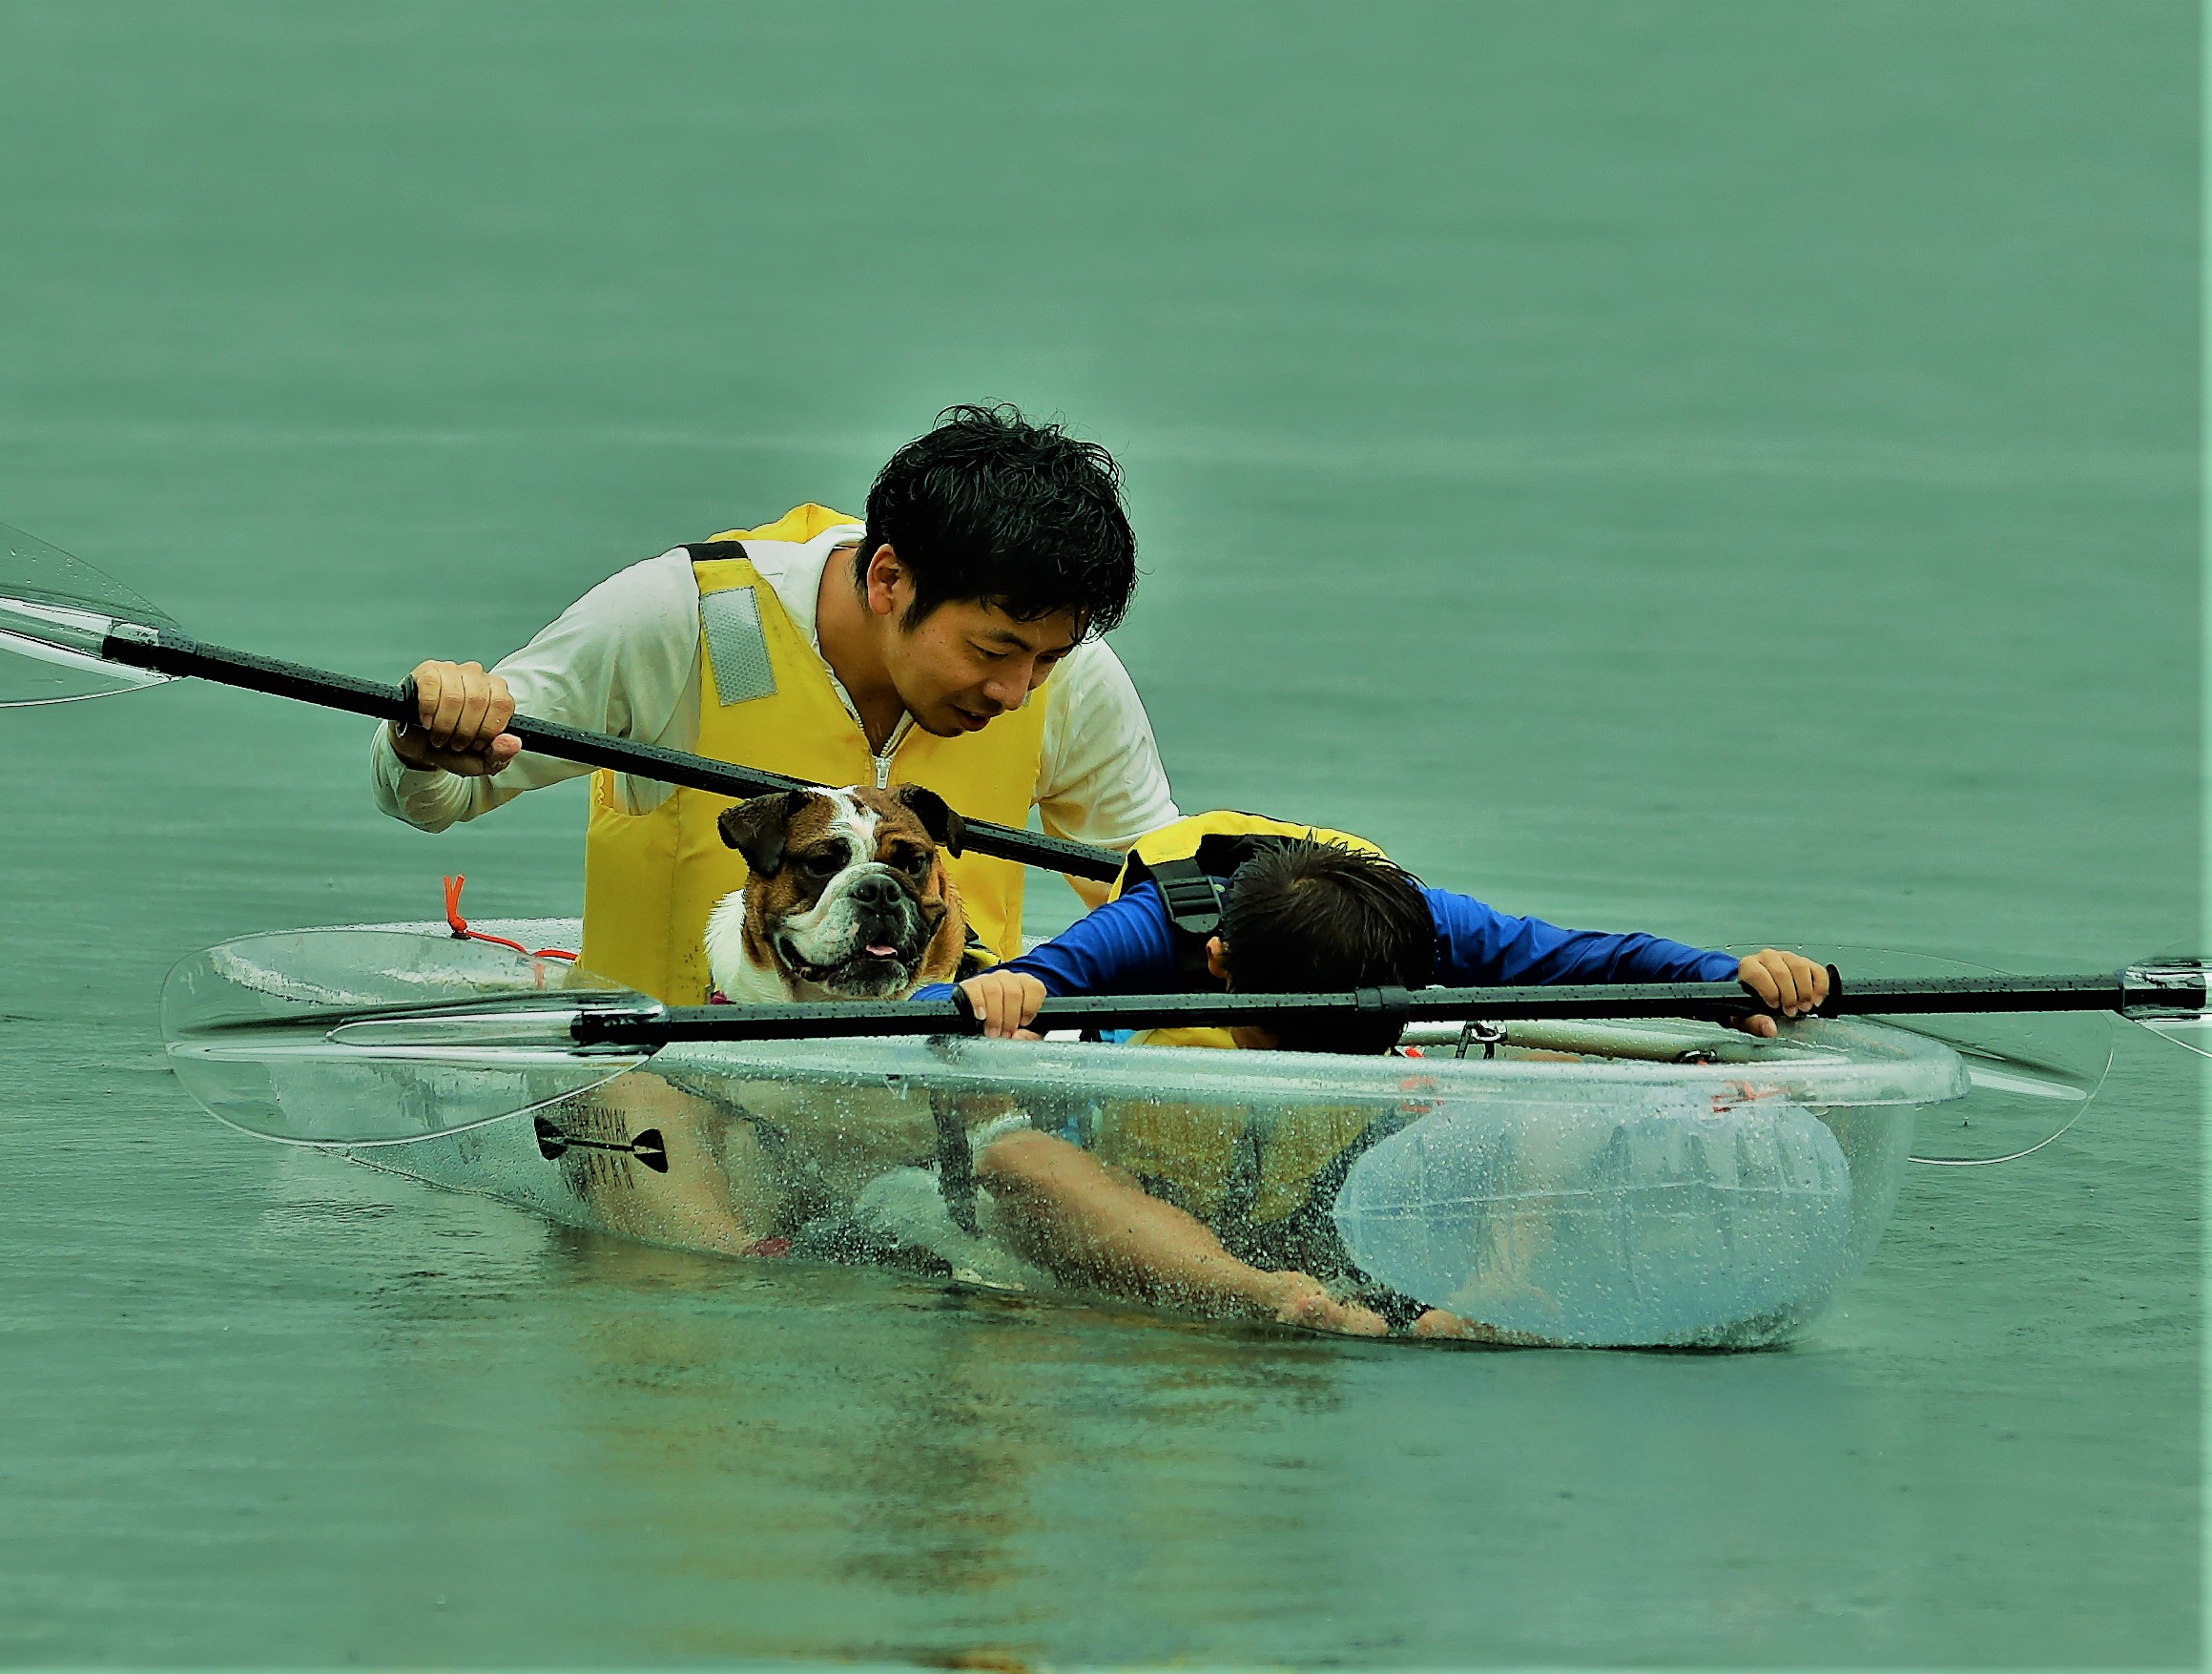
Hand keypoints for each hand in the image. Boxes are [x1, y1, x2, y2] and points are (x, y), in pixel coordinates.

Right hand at [389, 660, 519, 775]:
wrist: (420, 746)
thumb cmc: (453, 749)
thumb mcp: (480, 761)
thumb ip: (500, 755)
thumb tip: (513, 743)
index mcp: (498, 693)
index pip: (502, 704)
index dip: (488, 730)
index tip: (477, 745)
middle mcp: (477, 676)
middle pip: (478, 700)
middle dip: (464, 731)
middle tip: (455, 744)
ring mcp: (452, 670)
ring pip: (454, 696)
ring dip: (444, 724)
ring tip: (440, 737)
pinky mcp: (427, 671)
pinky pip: (431, 685)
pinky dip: (428, 709)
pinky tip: (426, 721)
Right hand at [958, 969, 1046, 1039]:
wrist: (979, 1019)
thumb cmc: (1005, 1023)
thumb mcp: (1023, 1030)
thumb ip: (1029, 1036)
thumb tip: (1018, 1036)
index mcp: (1025, 985)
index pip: (1035, 988)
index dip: (1031, 1008)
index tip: (1024, 1022)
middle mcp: (1007, 979)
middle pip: (1014, 993)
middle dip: (1010, 1018)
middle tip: (1005, 1034)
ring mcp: (988, 980)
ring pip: (994, 992)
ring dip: (995, 1017)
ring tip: (993, 1032)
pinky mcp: (970, 985)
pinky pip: (974, 990)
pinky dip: (979, 1004)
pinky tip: (981, 1016)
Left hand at [1733, 950, 1829, 1036]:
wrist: (1757, 991)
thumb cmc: (1749, 1000)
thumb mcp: (1745, 1015)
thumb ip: (1754, 1023)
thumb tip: (1769, 1028)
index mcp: (1748, 966)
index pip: (1758, 974)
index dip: (1769, 992)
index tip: (1775, 1006)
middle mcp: (1767, 958)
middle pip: (1782, 972)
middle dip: (1789, 996)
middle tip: (1791, 1011)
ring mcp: (1787, 958)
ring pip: (1800, 968)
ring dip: (1805, 991)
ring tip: (1803, 1006)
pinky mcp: (1805, 962)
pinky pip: (1817, 970)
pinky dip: (1820, 987)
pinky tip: (1815, 1000)